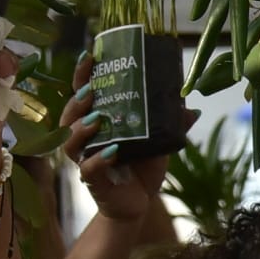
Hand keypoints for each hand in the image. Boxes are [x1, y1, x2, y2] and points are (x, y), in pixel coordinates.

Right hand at [62, 54, 178, 221]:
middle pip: (69, 116)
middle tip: (91, 91)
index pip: (83, 94)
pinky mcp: (93, 181)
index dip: (83, 75)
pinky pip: (89, 169)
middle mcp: (85, 139)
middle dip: (77, 101)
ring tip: (97, 118)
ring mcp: (85, 160)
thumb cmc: (142, 167)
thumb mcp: (159, 140)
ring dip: (81, 128)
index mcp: (97, 121)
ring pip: (70, 142)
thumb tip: (190, 107)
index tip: (90, 56)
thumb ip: (170, 123)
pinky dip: (99, 160)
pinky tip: (113, 152)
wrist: (139, 203)